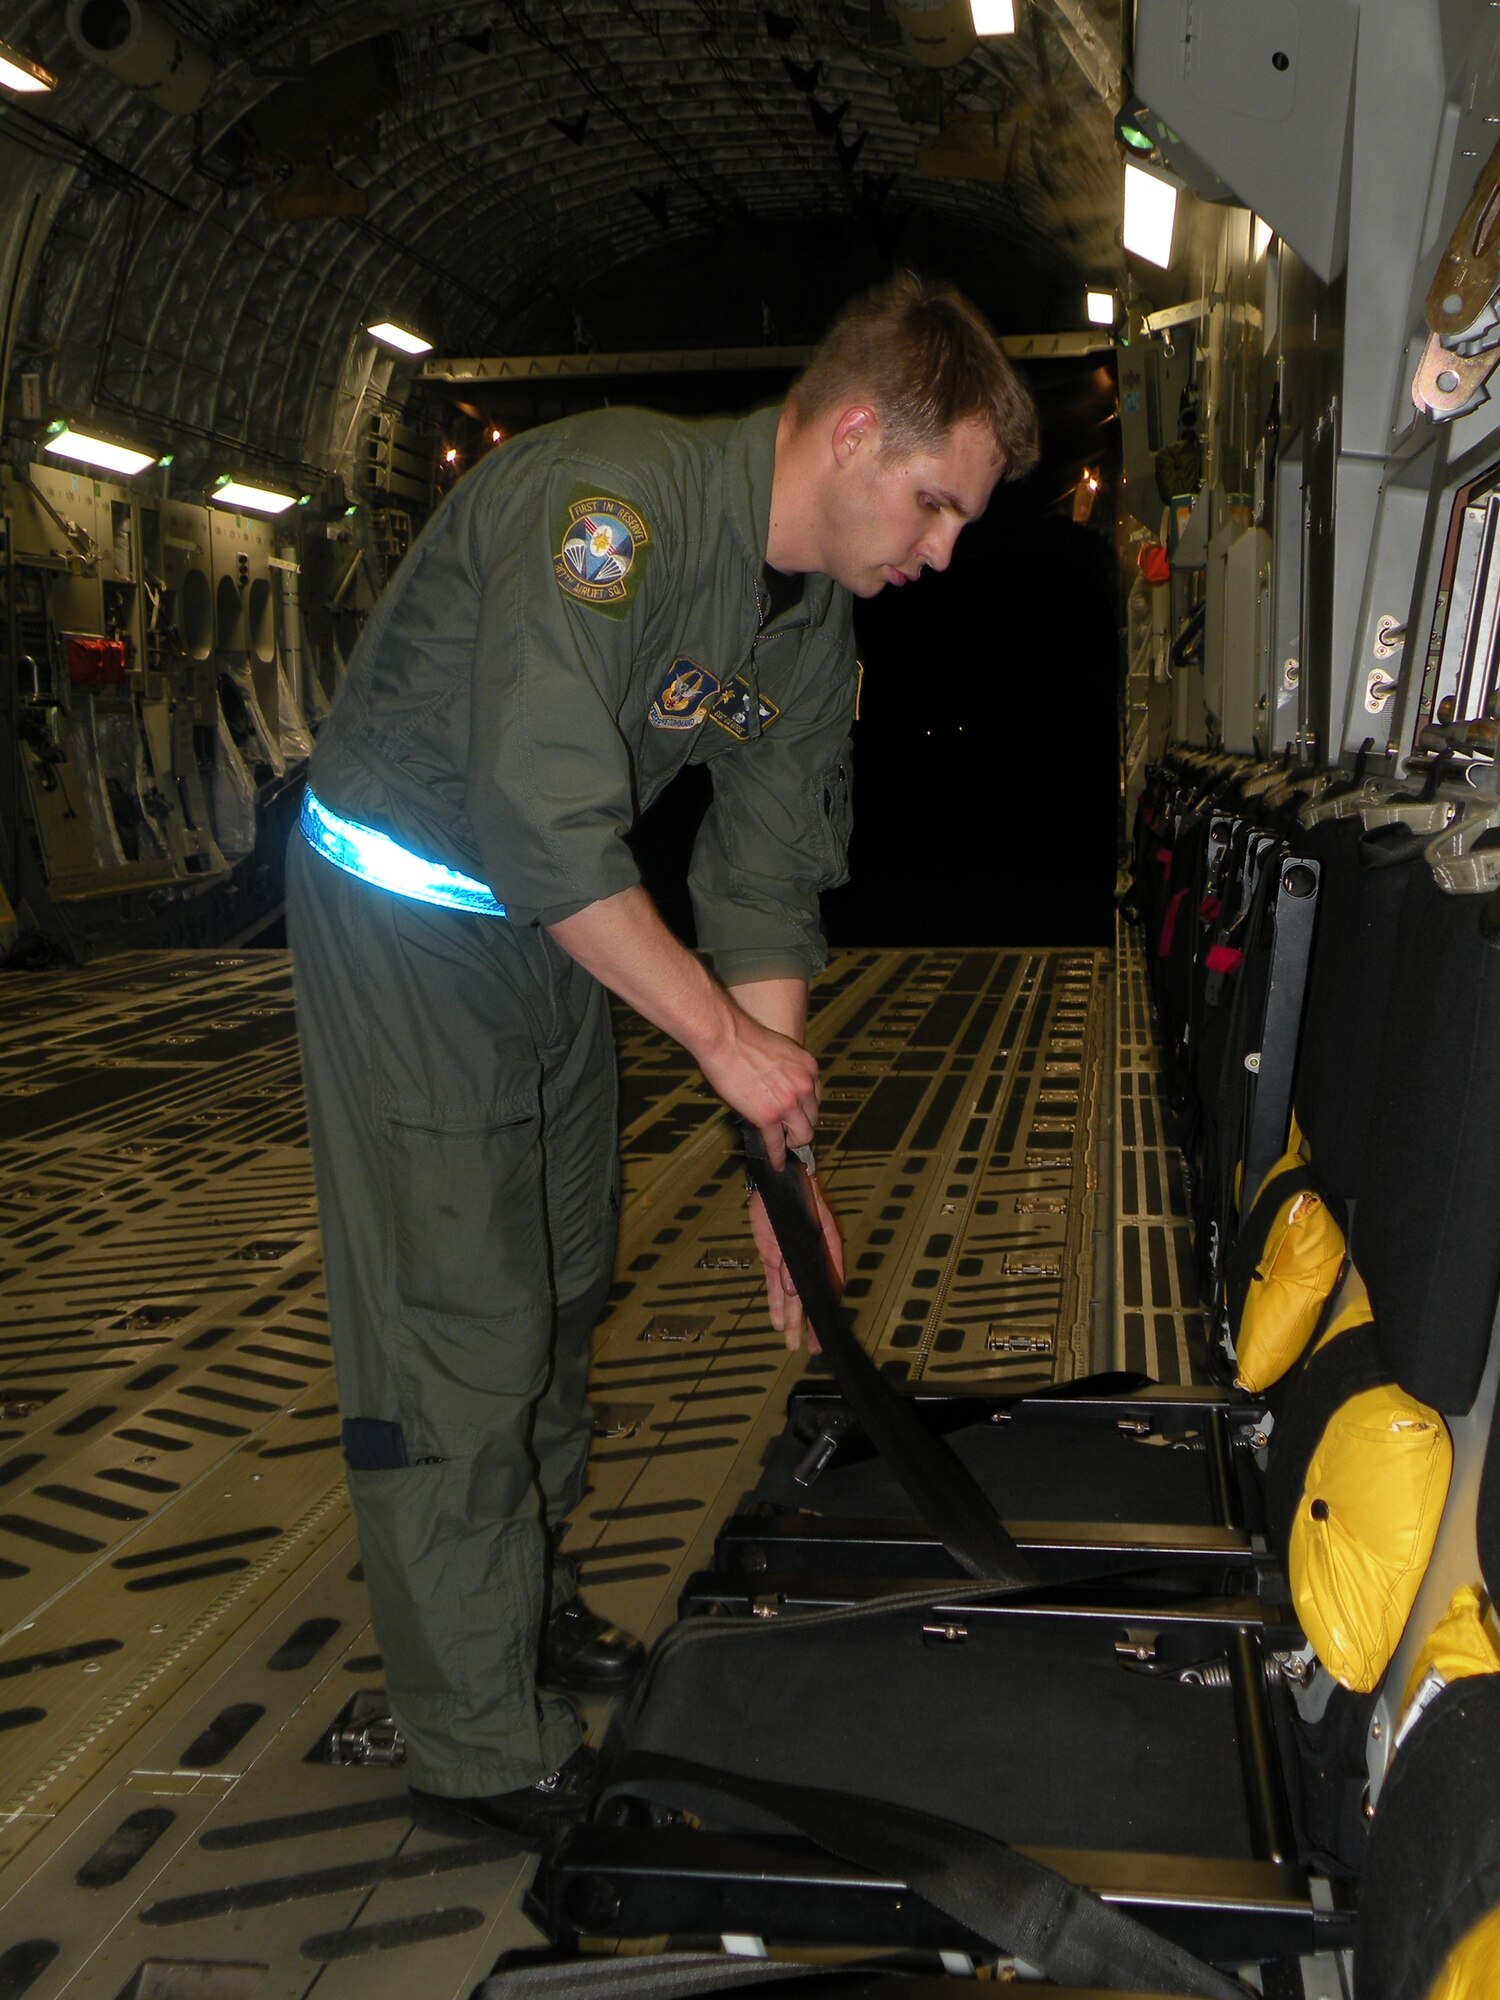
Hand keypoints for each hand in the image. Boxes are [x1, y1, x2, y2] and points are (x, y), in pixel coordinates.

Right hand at [696, 1006, 819, 1168]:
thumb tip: (775, 1088)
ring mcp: (788, 1103)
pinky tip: (776, 1163)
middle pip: (812, 1118)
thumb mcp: (777, 1051)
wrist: (726, 1037)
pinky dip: (777, 1156)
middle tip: (793, 1135)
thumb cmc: (741, 1038)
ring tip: (786, 1149)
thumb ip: (784, 1071)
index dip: (806, 1110)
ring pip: (802, 1135)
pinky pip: (777, 1143)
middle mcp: (804, 1086)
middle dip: (802, 1127)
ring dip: (793, 1143)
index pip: (815, 1097)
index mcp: (808, 1068)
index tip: (801, 1117)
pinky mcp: (769, 1116)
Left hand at [748, 1170, 843, 1350]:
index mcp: (826, 1248)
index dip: (828, 1308)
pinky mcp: (772, 1256)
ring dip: (791, 1319)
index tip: (828, 1330)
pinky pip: (774, 1284)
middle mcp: (809, 1258)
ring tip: (792, 1343)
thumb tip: (793, 1289)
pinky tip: (777, 1321)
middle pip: (809, 1296)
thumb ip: (796, 1258)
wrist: (776, 1175)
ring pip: (791, 1295)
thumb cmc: (799, 1192)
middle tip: (813, 1348)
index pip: (829, 1284)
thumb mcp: (803, 1222)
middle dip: (810, 1323)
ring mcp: (789, 1258)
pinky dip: (775, 1303)